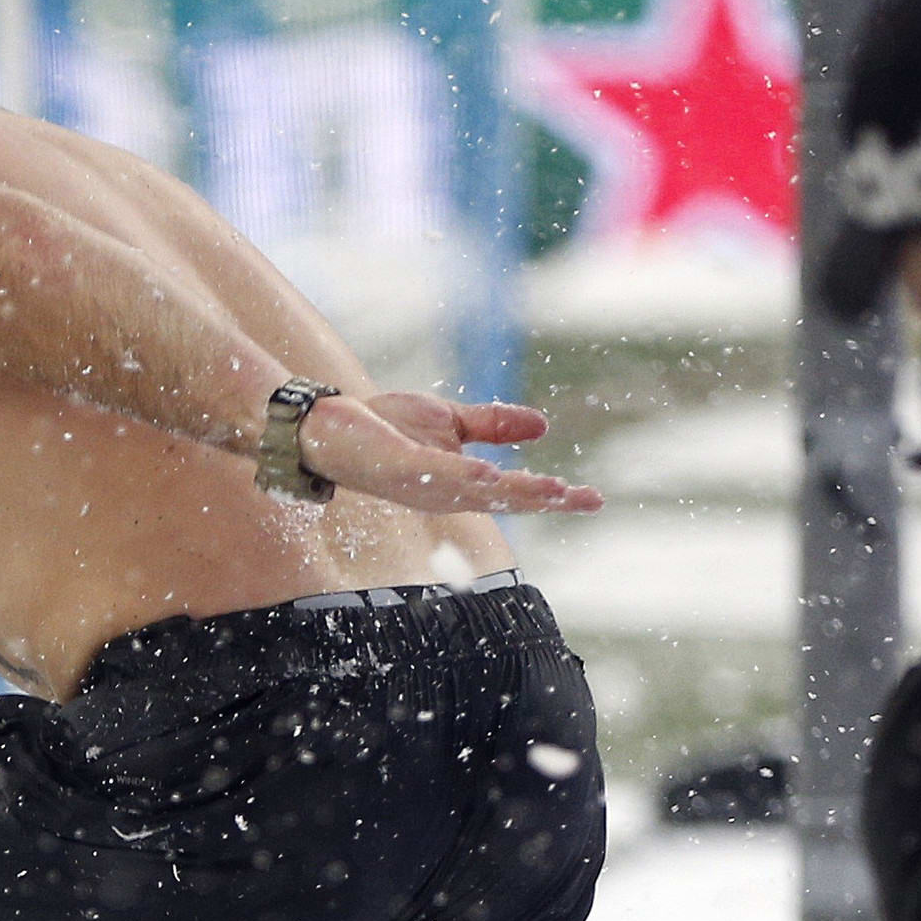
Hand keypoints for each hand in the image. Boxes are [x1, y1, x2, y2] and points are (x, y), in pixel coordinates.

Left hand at [296, 392, 603, 516]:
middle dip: (547, 499)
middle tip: (588, 500)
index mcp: (461, 484)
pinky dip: (465, 474)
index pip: (516, 491)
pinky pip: (437, 473)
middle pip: (506, 499)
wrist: (326, 424)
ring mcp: (422, 484)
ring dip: (517, 491)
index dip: (554, 496)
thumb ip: (493, 426)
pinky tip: (491, 474)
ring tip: (554, 490)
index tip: (594, 498)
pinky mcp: (398, 466)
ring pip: (478, 491)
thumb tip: (545, 425)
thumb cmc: (382, 427)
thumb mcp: (448, 420)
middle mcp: (446, 493)